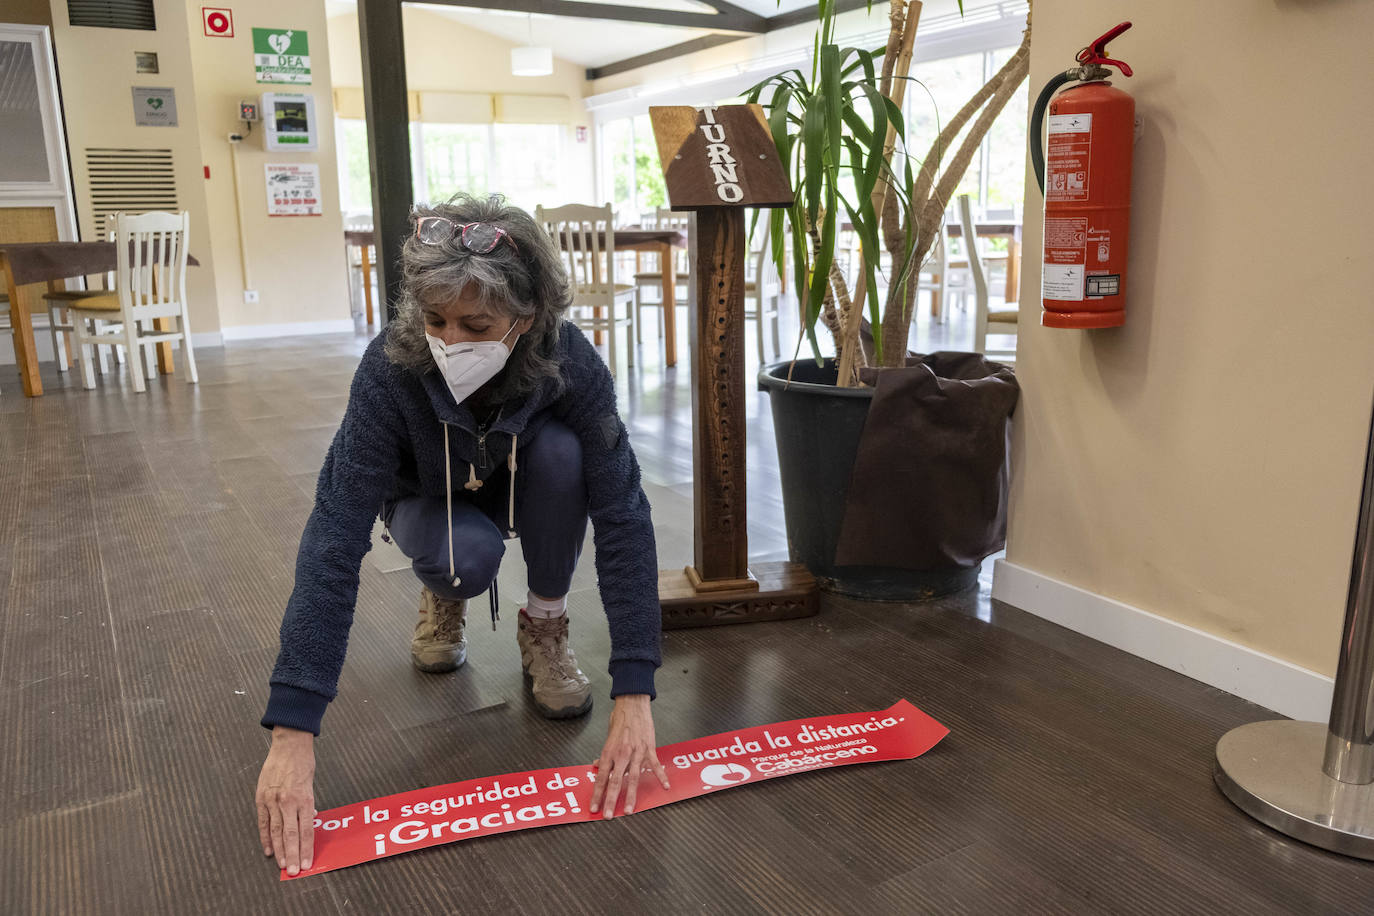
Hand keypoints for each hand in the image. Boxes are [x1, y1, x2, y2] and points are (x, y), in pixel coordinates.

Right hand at [255, 726, 315, 875]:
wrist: (288, 744)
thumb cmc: (303, 763)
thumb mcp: (311, 784)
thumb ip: (309, 804)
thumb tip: (310, 820)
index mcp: (304, 799)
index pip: (306, 831)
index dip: (306, 850)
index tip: (306, 864)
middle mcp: (288, 802)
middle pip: (291, 835)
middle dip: (292, 856)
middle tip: (293, 872)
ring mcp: (273, 800)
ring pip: (276, 832)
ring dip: (279, 850)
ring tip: (282, 865)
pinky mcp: (261, 798)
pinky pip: (263, 822)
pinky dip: (265, 837)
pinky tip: (268, 850)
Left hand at [590, 694, 669, 818]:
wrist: (633, 704)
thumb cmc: (620, 719)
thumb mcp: (607, 737)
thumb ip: (604, 754)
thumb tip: (597, 766)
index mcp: (609, 752)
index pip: (601, 777)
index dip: (597, 794)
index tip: (594, 807)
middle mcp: (622, 754)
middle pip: (615, 782)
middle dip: (611, 800)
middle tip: (608, 815)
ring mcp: (637, 752)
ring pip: (633, 778)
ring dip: (631, 796)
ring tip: (629, 810)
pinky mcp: (650, 749)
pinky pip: (655, 766)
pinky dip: (660, 777)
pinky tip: (664, 787)